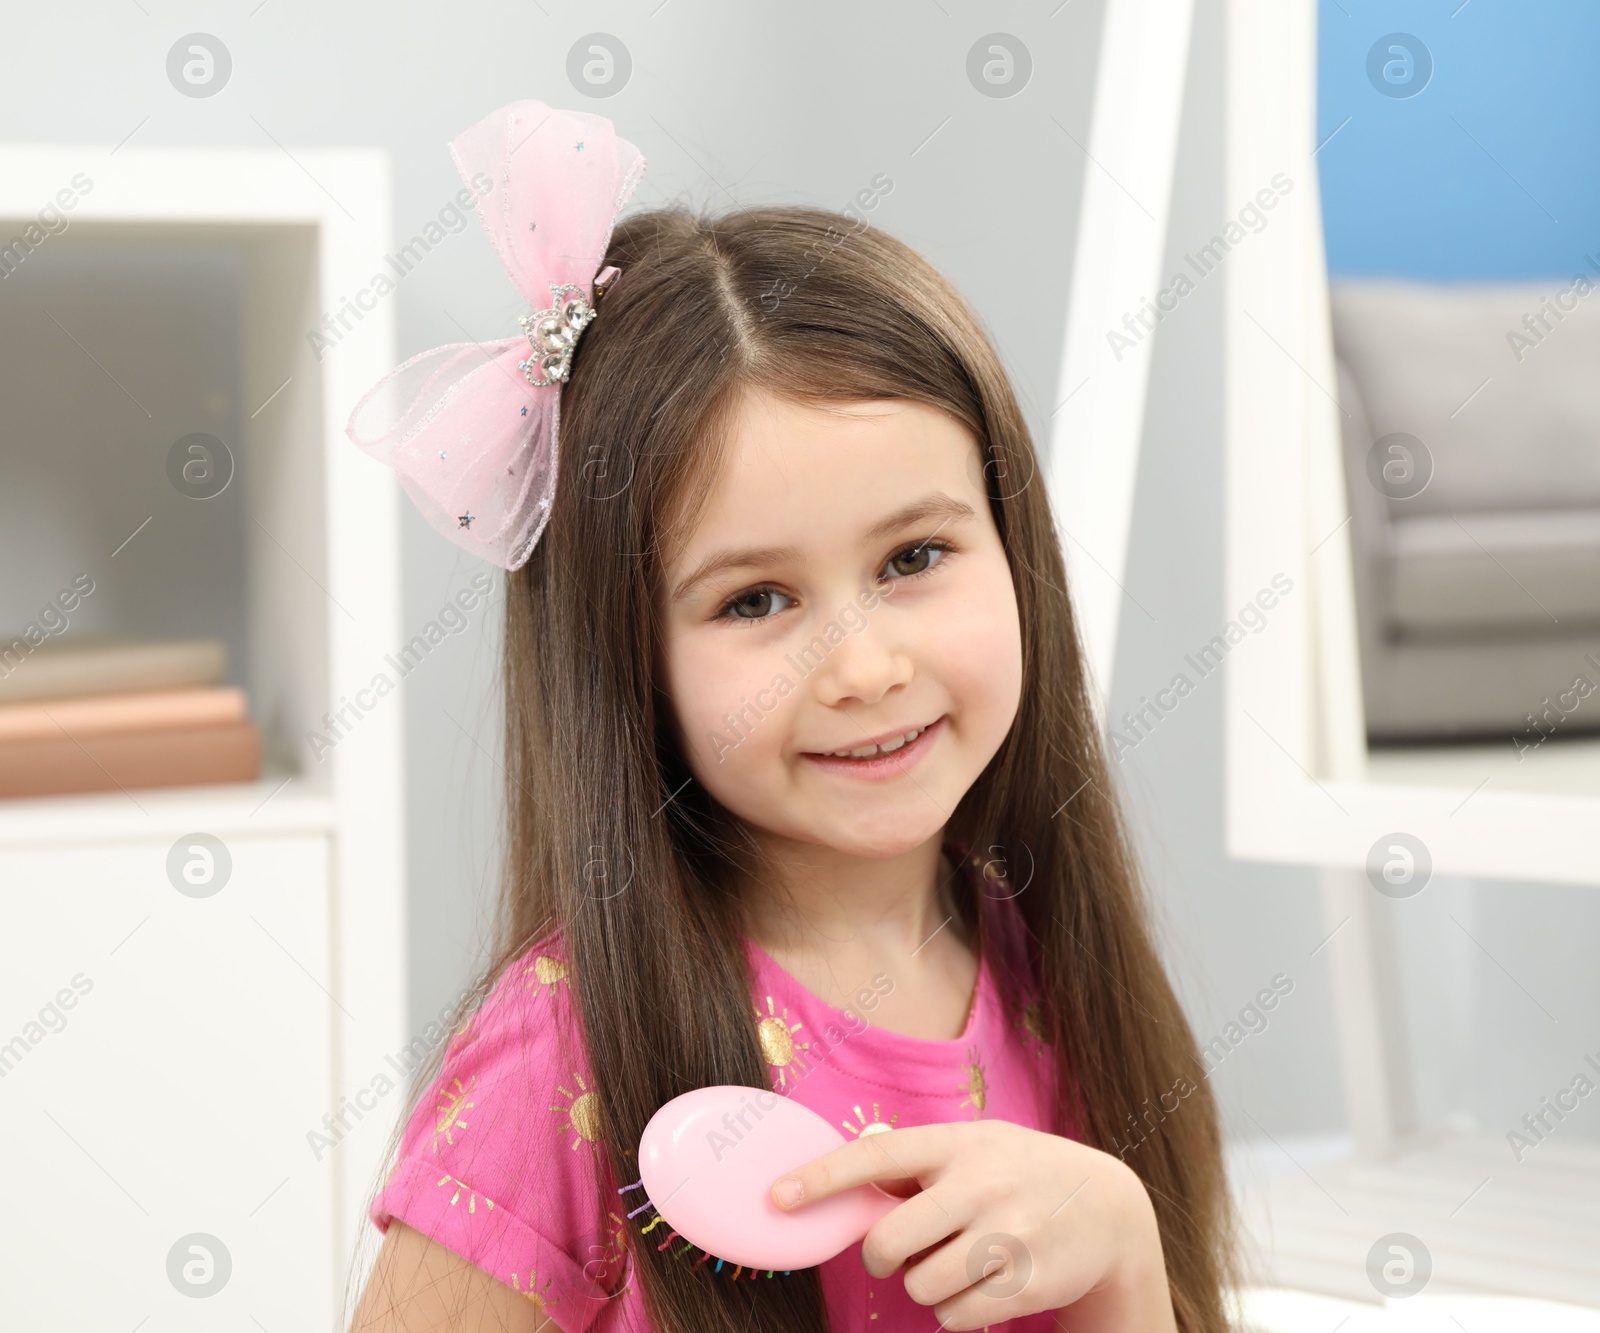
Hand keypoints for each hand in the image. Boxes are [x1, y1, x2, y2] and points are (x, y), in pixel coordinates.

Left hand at [770, 1121, 1177, 1331]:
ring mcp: (1008, 1233)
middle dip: (881, 1258)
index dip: (823, 1177)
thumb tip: (852, 1165)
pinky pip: (957, 1318)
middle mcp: (981, 1183)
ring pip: (922, 1286)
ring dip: (926, 1285)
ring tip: (955, 1263)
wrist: (1110, 1207)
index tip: (777, 1196)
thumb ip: (917, 1159)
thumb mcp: (975, 1146)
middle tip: (896, 1254)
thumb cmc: (1019, 1172)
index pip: (877, 1156)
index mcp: (958, 1143)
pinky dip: (958, 1311)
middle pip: (889, 1241)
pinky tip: (983, 1285)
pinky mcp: (1029, 1282)